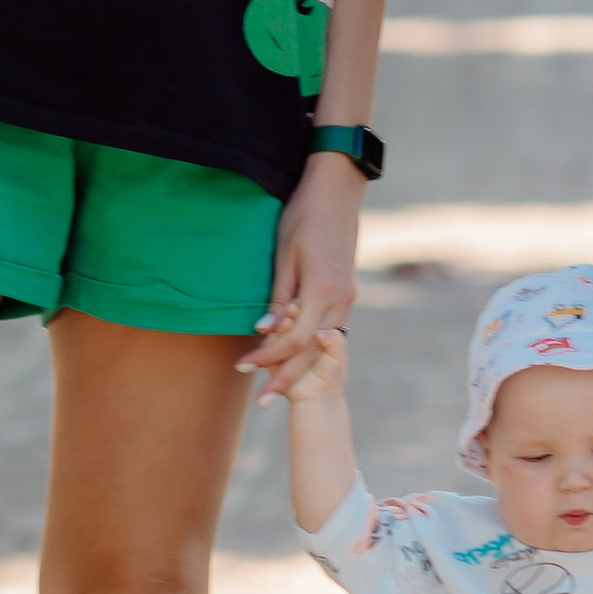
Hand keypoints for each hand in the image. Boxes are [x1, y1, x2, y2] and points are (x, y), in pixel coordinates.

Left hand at [243, 151, 363, 396]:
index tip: (244, 367)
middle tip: (263, 402)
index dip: (268, 358)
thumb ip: (278, 297)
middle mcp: (341, 299)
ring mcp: (348, 296)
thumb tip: (264, 332)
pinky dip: (310, 345)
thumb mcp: (285, 256)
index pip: (293, 340)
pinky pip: (329, 326)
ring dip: (298, 365)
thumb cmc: (304, 217)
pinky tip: (295, 354)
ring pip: (322, 343)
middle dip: (286, 378)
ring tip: (275, 385)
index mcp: (322, 291)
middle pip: (311, 351)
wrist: (337, 191)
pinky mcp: (347, 290)